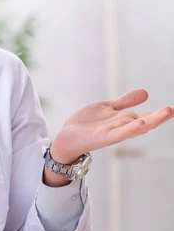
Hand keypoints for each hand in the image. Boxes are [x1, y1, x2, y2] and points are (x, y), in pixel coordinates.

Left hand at [51, 89, 173, 163]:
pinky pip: (119, 134)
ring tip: (167, 112)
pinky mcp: (102, 138)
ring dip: (151, 121)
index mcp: (124, 120)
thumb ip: (125, 102)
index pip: (147, 116)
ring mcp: (113, 133)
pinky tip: (140, 123)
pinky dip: (130, 128)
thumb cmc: (86, 124)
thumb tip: (145, 92)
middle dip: (160, 117)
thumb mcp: (107, 108)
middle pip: (145, 122)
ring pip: (135, 128)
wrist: (66, 137)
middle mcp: (122, 127)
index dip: (160, 113)